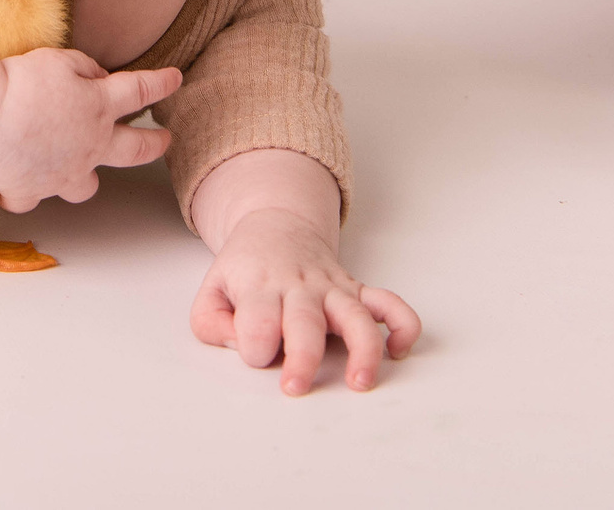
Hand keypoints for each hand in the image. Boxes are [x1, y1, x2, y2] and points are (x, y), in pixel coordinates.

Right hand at [0, 48, 180, 211]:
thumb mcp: (58, 60)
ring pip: (88, 186)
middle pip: (135, 149)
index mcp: (99, 107)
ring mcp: (63, 173)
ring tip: (80, 170)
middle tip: (164, 140)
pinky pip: (32, 197)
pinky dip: (27, 191)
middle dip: (154, 144)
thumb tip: (95, 79)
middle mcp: (89, 146)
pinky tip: (18, 183)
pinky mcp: (31, 190)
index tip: (175, 79)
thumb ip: (83, 68)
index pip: (140, 91)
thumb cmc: (21, 84)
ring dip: (87, 177)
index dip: (160, 83)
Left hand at [190, 207, 420, 394]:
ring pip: (355, 316)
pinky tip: (399, 351)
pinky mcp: (357, 290)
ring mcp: (332, 288)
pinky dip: (403, 325)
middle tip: (295, 387)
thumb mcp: (211, 289)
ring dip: (363, 349)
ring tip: (361, 382)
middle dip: (302, 357)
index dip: (254, 346)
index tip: (254, 355)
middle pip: (305, 323)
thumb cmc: (244, 269)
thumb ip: (210, 322)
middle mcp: (299, 287)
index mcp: (260, 287)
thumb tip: (238, 343)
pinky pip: (390, 303)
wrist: (276, 226)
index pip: (257, 322)